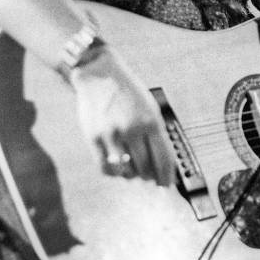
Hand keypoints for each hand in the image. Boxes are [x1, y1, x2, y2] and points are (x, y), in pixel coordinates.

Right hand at [69, 44, 175, 185]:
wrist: (101, 75)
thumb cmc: (129, 93)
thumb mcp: (150, 108)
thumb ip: (156, 134)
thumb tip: (160, 163)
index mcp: (151, 122)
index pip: (163, 159)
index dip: (166, 176)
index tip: (166, 184)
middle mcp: (132, 130)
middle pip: (145, 168)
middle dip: (149, 177)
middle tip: (150, 178)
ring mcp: (112, 135)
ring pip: (125, 171)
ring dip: (132, 176)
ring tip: (134, 171)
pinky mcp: (93, 138)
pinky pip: (105, 167)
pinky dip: (113, 173)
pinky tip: (118, 168)